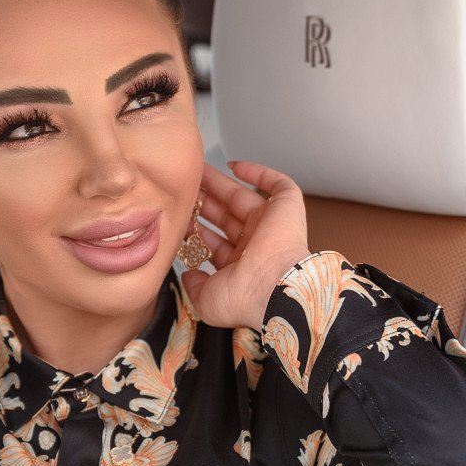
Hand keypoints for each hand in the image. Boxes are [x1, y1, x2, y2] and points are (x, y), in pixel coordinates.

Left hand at [181, 159, 312, 328]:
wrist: (275, 287)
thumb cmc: (245, 298)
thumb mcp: (207, 300)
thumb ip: (195, 286)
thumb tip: (188, 276)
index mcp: (241, 267)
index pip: (215, 243)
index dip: (197, 230)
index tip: (178, 219)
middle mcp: (256, 245)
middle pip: (225, 216)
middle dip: (204, 202)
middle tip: (183, 188)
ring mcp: (271, 225)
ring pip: (242, 197)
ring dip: (219, 184)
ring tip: (195, 171)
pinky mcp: (287, 207)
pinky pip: (276, 184)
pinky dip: (257, 172)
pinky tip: (234, 165)